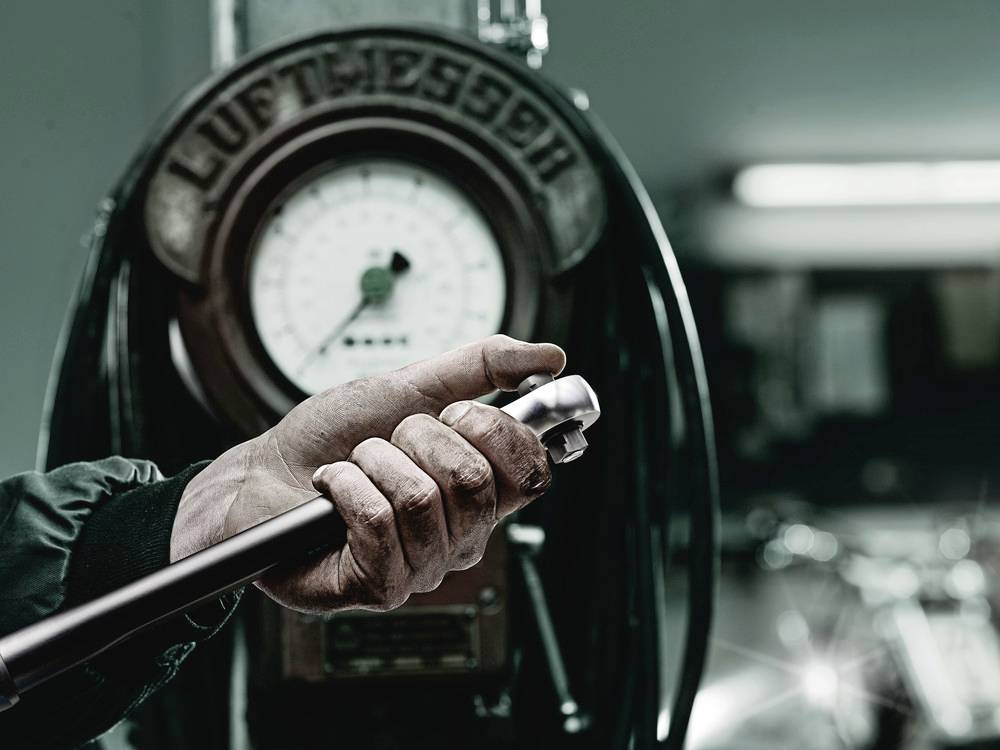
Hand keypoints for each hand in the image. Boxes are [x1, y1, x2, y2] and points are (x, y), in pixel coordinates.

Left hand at [170, 335, 565, 612]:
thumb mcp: (410, 387)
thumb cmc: (334, 438)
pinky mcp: (378, 588)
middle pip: (472, 481)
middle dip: (418, 439)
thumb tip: (550, 356)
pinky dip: (343, 487)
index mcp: (480, 493)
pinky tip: (331, 492)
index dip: (499, 432)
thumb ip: (481, 368)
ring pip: (420, 499)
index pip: (533, 473)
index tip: (457, 413)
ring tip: (356, 467)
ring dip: (373, 463)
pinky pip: (376, 522)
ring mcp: (422, 567)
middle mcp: (461, 536)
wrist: (264, 473)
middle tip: (390, 441)